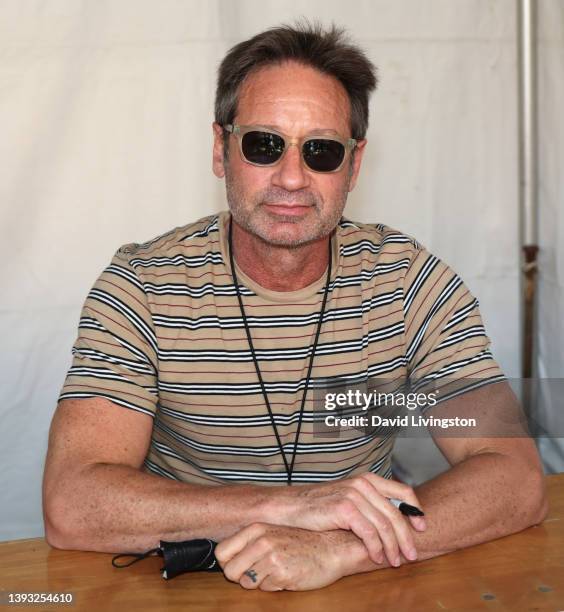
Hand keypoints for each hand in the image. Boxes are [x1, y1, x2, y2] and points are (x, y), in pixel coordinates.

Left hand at [215, 523, 348, 590]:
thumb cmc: (302, 542)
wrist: (332, 548)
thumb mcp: (272, 533)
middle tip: (259, 571)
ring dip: (259, 581)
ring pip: (246, 583)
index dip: (228, 563)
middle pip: (229, 571)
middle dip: (242, 576)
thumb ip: (250, 542)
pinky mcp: (282, 573)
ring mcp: (271, 557)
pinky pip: (265, 589)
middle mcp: (261, 540)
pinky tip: (286, 574)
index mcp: (256, 528)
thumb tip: (225, 558)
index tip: (238, 565)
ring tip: (275, 570)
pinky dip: (274, 586)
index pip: (221, 551)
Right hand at [267, 473, 425, 566]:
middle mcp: (362, 484)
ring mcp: (353, 495)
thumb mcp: (348, 499)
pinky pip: (369, 532)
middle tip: (412, 555)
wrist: (290, 508)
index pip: (403, 491)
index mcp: (367, 479)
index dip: (415, 510)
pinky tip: (376, 558)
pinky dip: (376, 548)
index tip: (422, 527)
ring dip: (393, 547)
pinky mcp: (344, 508)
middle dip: (407, 537)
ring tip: (394, 562)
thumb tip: (395, 521)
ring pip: (384, 525)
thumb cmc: (319, 507)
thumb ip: (370, 504)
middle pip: (396, 512)